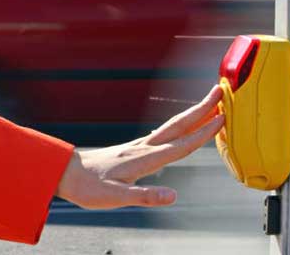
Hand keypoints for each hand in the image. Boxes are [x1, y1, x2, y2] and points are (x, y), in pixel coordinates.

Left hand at [55, 85, 223, 208]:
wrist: (66, 174)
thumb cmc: (89, 188)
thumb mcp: (116, 197)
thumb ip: (145, 196)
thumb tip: (173, 197)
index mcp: (144, 159)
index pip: (181, 144)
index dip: (204, 133)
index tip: (223, 118)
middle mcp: (144, 148)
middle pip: (179, 125)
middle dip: (202, 109)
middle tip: (220, 91)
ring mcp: (138, 146)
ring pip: (172, 127)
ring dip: (192, 115)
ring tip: (209, 106)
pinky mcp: (133, 149)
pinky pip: (163, 134)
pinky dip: (178, 127)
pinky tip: (179, 129)